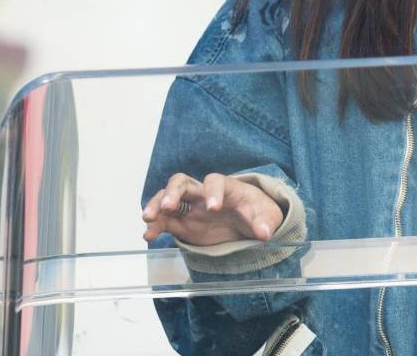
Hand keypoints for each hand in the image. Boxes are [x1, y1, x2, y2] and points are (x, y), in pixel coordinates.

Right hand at [142, 172, 284, 246]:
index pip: (215, 181)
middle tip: (168, 206)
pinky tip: (148, 235)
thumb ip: (266, 223)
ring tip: (148, 219)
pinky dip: (155, 226)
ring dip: (156, 205)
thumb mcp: (267, 215)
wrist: (249, 221)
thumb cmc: (257, 212)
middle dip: (173, 192)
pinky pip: (164, 220)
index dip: (213, 192)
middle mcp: (203, 193)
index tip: (213, 209)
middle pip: (182, 181)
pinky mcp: (182, 222)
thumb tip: (265, 233)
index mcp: (226, 187)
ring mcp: (190, 206)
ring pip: (167, 197)